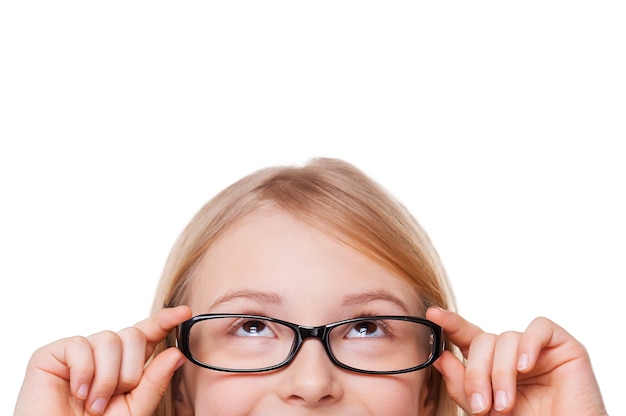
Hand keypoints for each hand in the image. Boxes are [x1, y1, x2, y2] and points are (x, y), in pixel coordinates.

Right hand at [14, 306, 191, 415]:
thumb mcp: (134, 408)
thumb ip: (155, 382)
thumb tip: (177, 354)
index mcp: (125, 364)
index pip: (149, 334)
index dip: (165, 320)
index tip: (184, 313)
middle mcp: (104, 354)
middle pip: (133, 334)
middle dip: (131, 370)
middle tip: (114, 397)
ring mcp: (79, 352)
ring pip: (110, 339)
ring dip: (107, 378)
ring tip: (93, 404)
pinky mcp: (52, 354)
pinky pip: (80, 345)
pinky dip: (83, 372)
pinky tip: (77, 392)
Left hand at [426, 307, 607, 414]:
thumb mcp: (485, 410)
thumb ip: (463, 387)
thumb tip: (442, 359)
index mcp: (493, 364)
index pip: (467, 337)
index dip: (450, 324)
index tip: (432, 314)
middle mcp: (513, 353)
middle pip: (482, 340)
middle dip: (476, 373)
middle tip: (481, 406)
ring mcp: (538, 349)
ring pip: (506, 338)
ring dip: (501, 373)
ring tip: (505, 404)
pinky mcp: (565, 347)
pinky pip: (539, 329)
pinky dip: (528, 346)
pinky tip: (525, 369)